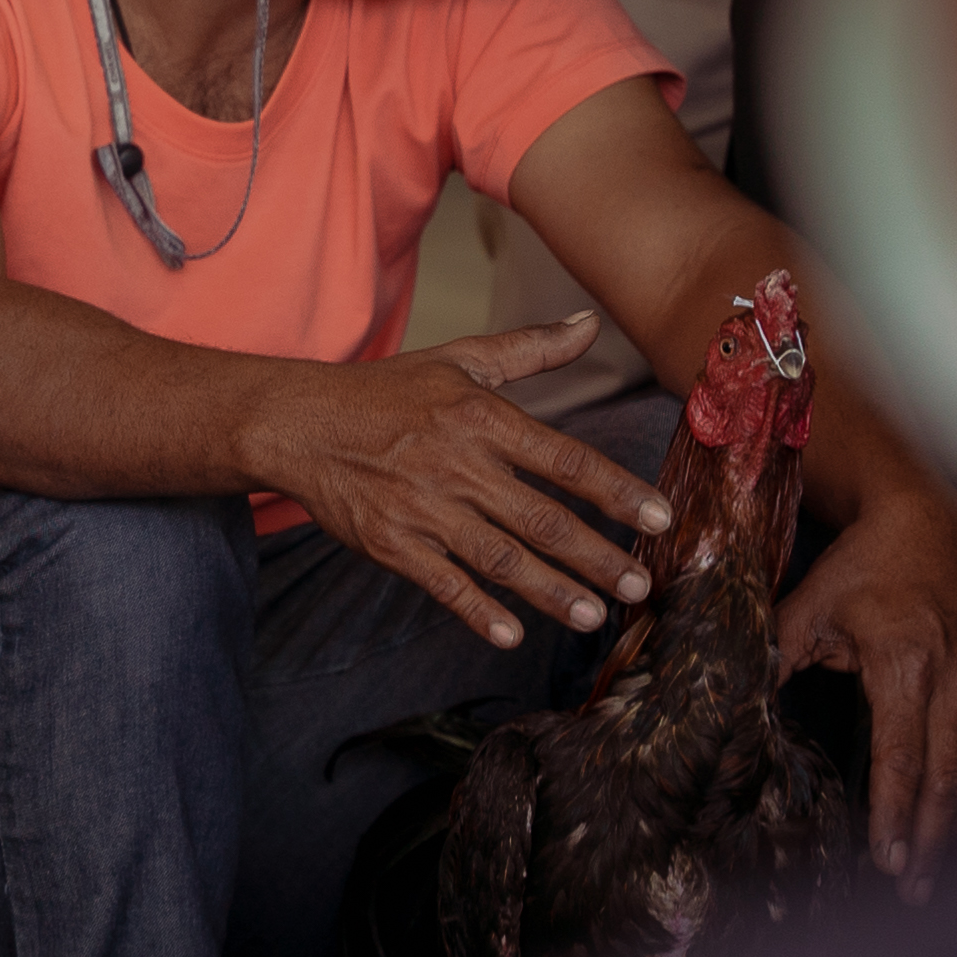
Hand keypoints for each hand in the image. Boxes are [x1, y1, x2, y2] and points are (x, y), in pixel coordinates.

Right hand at [261, 314, 676, 650]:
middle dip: (597, 558)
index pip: (565, 460)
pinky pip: (443, 584)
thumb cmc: (383, 393)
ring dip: (552, 592)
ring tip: (592, 616)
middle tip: (639, 587)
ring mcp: (422, 509)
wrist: (296, 423)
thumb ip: (530, 348)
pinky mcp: (390, 543)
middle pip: (542, 520)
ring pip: (501, 559)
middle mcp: (457, 465)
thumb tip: (590, 323)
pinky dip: (477, 611)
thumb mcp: (457, 358)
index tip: (660, 520)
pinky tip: (511, 634)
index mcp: (481, 418)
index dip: (616, 492)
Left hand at [778, 487, 956, 899]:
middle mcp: (954, 682)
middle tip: (908, 889)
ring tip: (934, 875)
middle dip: (926, 839)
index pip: (903, 756)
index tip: (883, 858)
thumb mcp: (806, 609)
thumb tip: (739, 710)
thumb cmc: (861, 569)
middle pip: (945, 778)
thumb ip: (776, 661)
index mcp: (905, 666)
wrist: (928, 527)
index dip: (894, 812)